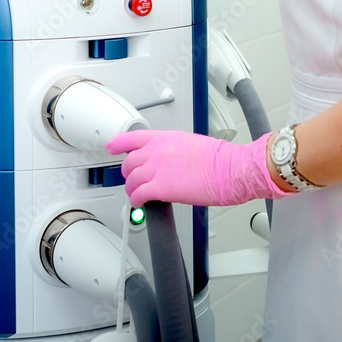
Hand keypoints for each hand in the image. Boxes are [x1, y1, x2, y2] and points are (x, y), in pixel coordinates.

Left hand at [106, 128, 290, 207]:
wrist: (229, 169)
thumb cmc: (220, 159)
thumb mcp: (192, 144)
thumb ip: (174, 151)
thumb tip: (170, 161)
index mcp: (166, 137)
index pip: (133, 137)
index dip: (119, 143)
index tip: (112, 146)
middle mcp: (157, 150)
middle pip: (129, 162)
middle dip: (129, 173)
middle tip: (133, 180)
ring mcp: (157, 168)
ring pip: (131, 180)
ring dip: (132, 189)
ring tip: (137, 196)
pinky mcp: (160, 187)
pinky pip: (138, 195)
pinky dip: (136, 201)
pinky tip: (140, 204)